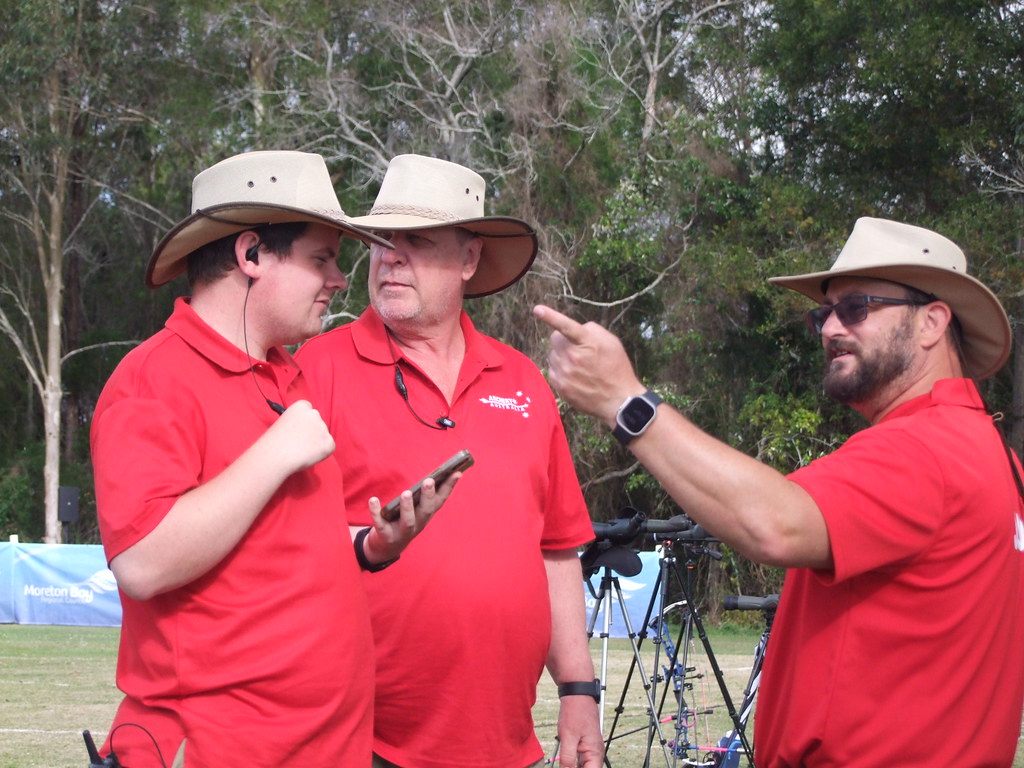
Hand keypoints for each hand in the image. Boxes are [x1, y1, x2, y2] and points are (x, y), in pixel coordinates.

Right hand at [265, 400, 334, 472]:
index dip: (304, 420)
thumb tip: (303, 430)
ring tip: (300, 451)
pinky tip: (308, 456)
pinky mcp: (329, 442)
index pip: (308, 408)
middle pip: (317, 422)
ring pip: (323, 436)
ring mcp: (323, 428)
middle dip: (312, 431)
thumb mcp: (282, 423)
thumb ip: (296, 422)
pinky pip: (328, 448)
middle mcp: (314, 414)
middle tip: (300, 443)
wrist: (275, 456)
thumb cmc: (273, 442)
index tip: (300, 428)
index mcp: (301, 406)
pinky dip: (321, 453)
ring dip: (316, 443)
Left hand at [362, 469, 462, 562]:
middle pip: (426, 511)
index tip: (457, 473)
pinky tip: (373, 500)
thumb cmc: (402, 522)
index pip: (440, 501)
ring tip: (407, 493)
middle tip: (429, 481)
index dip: (449, 487)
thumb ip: (423, 496)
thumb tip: (434, 476)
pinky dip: (376, 512)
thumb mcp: (416, 511)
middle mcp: (417, 524)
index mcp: (425, 515)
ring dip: (408, 508)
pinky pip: (381, 524)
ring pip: (408, 521)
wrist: (386, 549)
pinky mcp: (386, 536)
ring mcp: (402, 532)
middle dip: (428, 496)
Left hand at [532, 304, 643, 423]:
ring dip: (562, 356)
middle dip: (564, 341)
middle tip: (579, 349)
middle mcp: (573, 357)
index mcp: (587, 343)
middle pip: (555, 339)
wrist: (619, 400)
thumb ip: (591, 330)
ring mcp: (564, 373)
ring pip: (553, 355)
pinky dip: (560, 370)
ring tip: (580, 366)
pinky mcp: (560, 386)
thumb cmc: (617, 368)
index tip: (537, 309)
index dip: (551, 316)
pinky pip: (552, 370)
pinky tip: (575, 376)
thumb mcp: (612, 342)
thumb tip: (576, 329)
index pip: (566, 326)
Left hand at [556, 695, 603, 767]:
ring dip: (573, 766)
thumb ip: (567, 758)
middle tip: (563, 765)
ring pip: (584, 766)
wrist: (577, 695)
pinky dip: (573, 763)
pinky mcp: (585, 745)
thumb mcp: (568, 737)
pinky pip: (581, 760)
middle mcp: (596, 753)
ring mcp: (591, 749)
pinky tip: (564, 760)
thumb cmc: (575, 712)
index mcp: (595, 753)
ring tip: (563, 763)